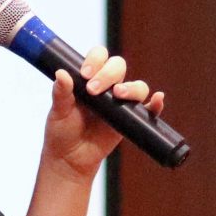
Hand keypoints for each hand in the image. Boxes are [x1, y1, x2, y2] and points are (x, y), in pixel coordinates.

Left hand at [44, 47, 166, 180]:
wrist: (70, 158)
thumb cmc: (62, 131)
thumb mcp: (58, 112)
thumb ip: (60, 93)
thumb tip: (61, 73)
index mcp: (89, 78)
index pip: (99, 57)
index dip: (95, 60)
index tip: (85, 74)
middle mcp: (107, 86)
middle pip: (118, 66)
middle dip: (108, 73)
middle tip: (93, 89)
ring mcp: (121, 102)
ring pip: (137, 85)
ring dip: (131, 87)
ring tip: (118, 95)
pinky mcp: (131, 119)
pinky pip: (149, 109)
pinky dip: (156, 104)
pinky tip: (157, 100)